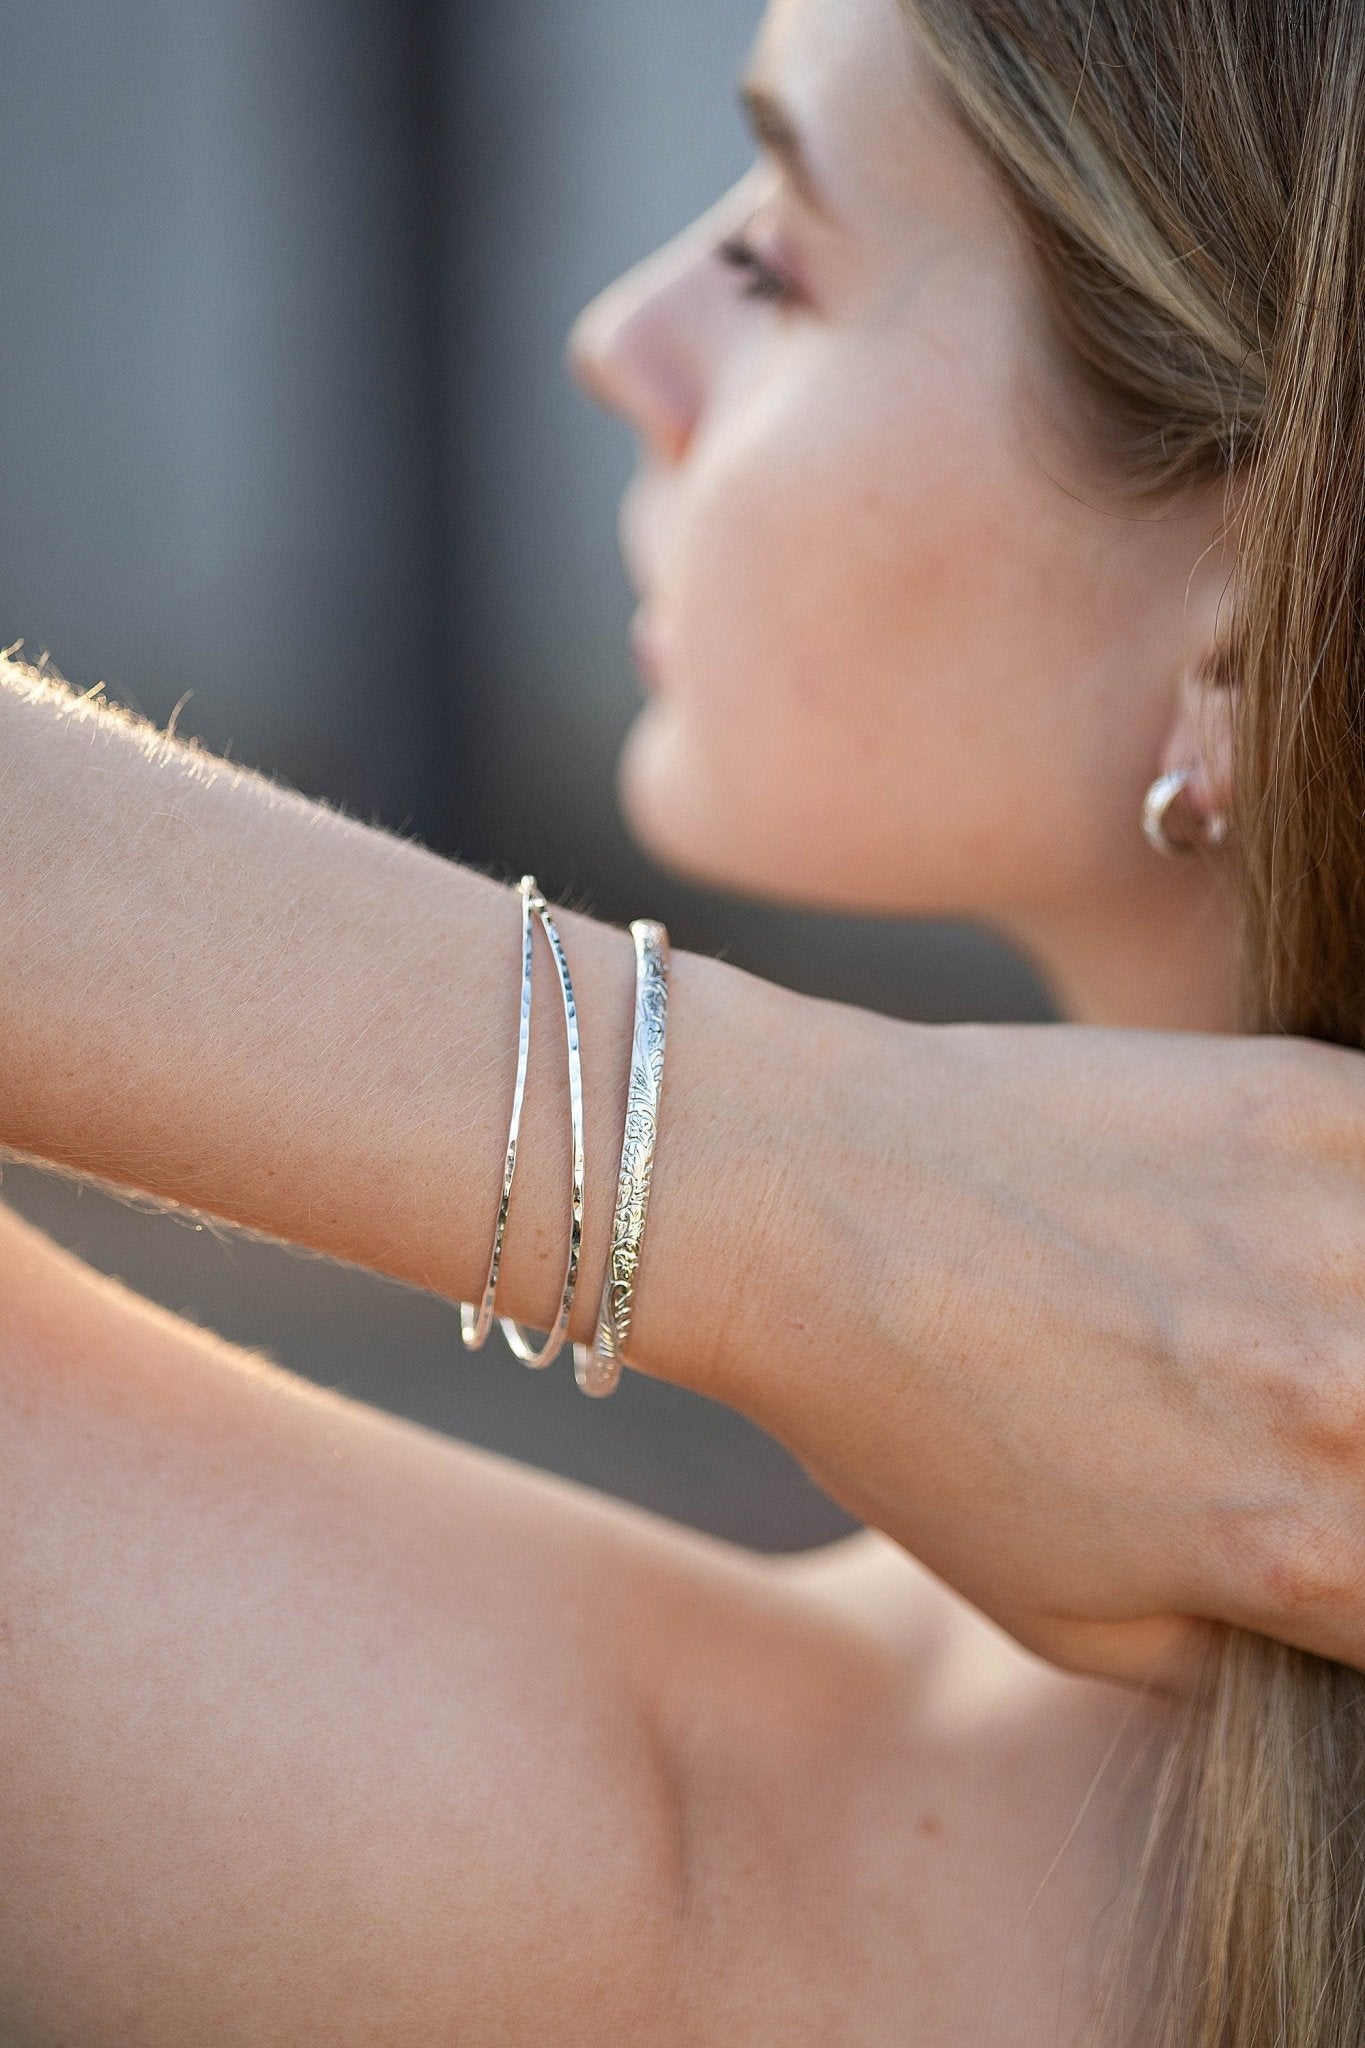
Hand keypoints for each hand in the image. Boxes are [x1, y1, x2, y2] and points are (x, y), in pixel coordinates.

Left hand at [650, 969, 1364, 1683]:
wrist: (811, 1203)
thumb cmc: (906, 1420)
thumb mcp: (1061, 1611)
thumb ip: (1242, 1641)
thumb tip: (1333, 1617)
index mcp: (1301, 1550)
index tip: (1328, 1505)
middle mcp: (1352, 1407)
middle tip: (1307, 1397)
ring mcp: (1348, 1241)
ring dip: (1362, 1318)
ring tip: (1302, 1322)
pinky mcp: (1320, 1107)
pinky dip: (1364, 1204)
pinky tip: (1308, 1225)